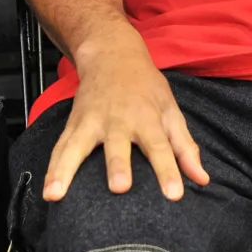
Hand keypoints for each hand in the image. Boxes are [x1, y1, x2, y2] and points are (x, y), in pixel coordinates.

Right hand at [43, 29, 209, 201]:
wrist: (112, 56)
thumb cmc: (147, 89)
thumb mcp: (170, 110)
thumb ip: (185, 147)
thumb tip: (202, 180)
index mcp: (147, 117)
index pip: (160, 146)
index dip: (168, 170)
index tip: (175, 195)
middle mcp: (118, 120)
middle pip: (117, 145)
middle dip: (117, 165)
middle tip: (120, 188)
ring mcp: (91, 122)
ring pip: (78, 147)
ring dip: (67, 170)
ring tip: (57, 195)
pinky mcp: (73, 125)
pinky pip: (60, 149)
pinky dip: (52, 170)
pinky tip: (48, 193)